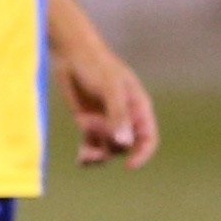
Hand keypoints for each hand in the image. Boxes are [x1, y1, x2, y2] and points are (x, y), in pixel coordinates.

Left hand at [58, 39, 158, 168]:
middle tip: (88, 122)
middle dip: (108, 142)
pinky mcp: (88, 124)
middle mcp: (125, 119)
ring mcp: (106, 123)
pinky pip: (92, 146)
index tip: (130, 165)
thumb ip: (118, 115)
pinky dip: (87, 155)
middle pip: (124, 146)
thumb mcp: (110, 89)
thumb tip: (126, 142)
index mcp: (138, 109)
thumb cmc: (97, 66)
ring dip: (97, 154)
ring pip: (108, 149)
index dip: (142, 154)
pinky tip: (82, 161)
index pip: (148, 139)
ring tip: (84, 155)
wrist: (72, 55)